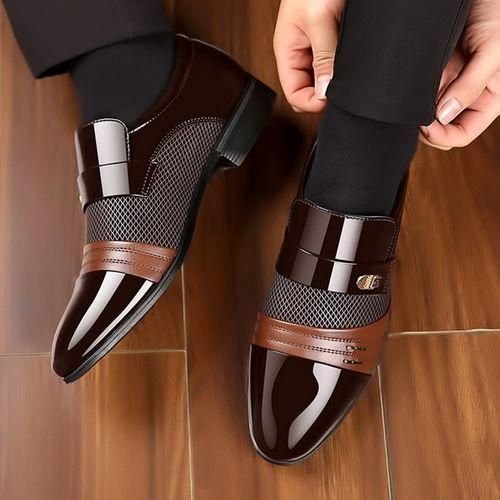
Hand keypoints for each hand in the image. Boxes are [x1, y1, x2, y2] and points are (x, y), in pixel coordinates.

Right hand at [273, 0, 344, 112]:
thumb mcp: (319, 20)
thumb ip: (323, 58)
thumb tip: (325, 92)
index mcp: (287, 51)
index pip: (293, 94)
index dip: (311, 103)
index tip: (331, 100)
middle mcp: (300, 53)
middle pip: (308, 90)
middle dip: (324, 94)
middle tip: (342, 90)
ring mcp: (316, 47)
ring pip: (323, 80)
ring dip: (335, 81)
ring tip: (348, 74)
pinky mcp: (332, 39)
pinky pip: (335, 64)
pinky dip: (344, 69)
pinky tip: (351, 64)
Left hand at [421, 0, 499, 149]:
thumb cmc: (497, 16)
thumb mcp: (491, 52)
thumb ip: (470, 85)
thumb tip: (444, 115)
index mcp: (489, 101)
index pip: (463, 134)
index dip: (442, 136)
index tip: (425, 126)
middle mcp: (467, 97)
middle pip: (441, 128)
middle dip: (427, 125)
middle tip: (413, 113)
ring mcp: (450, 86)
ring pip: (428, 112)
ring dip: (418, 107)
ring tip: (418, 91)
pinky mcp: (437, 74)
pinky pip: (420, 92)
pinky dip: (413, 92)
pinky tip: (412, 83)